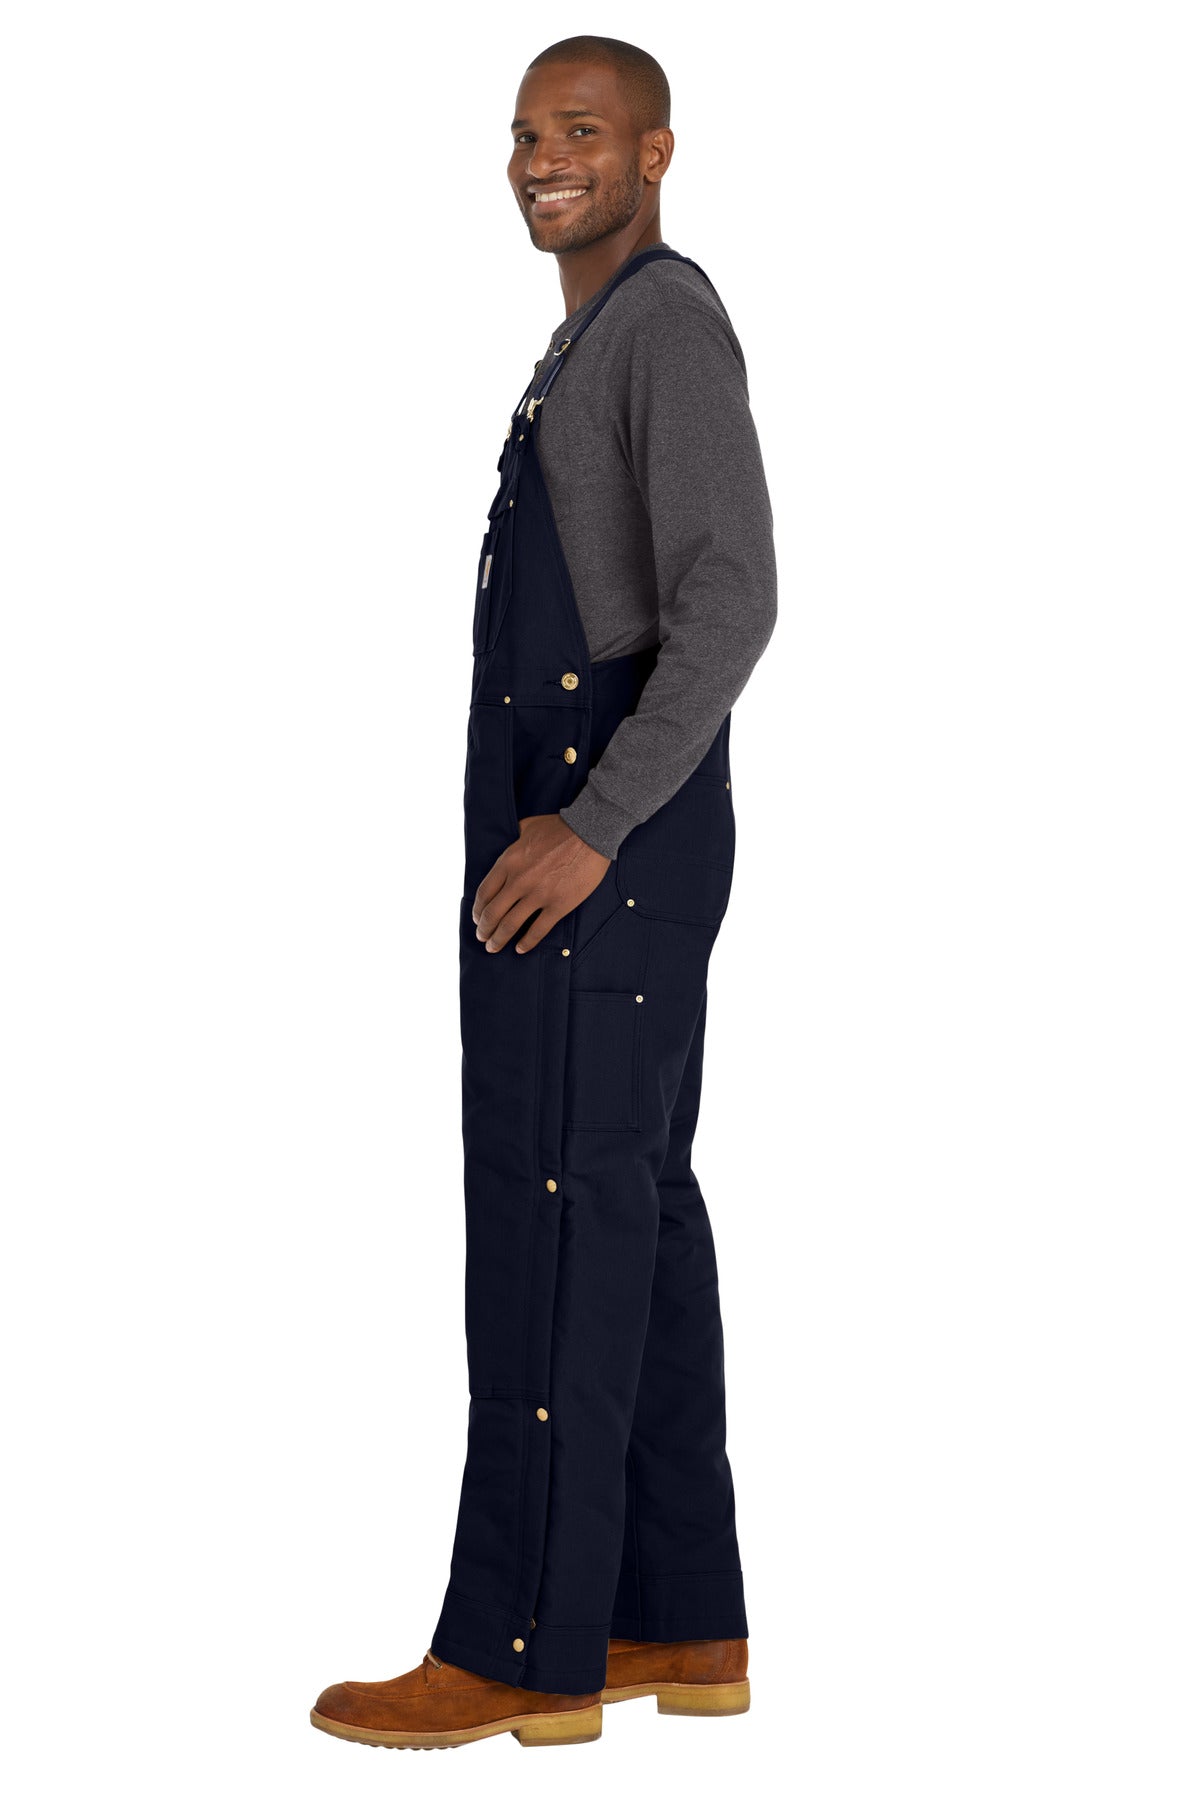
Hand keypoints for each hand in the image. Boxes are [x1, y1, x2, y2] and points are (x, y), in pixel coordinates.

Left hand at [473, 814, 610, 954]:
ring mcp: (539, 895)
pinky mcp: (559, 905)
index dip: (478, 910)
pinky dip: (527, 942)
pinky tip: (520, 949)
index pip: (484, 893)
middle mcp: (519, 881)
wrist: (590, 833)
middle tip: (482, 938)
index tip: (477, 919)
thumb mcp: (528, 826)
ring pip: (511, 925)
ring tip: (494, 948)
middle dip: (484, 930)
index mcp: (508, 862)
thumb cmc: (560, 827)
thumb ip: (514, 839)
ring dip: (499, 939)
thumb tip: (510, 841)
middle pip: (493, 913)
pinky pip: (538, 930)